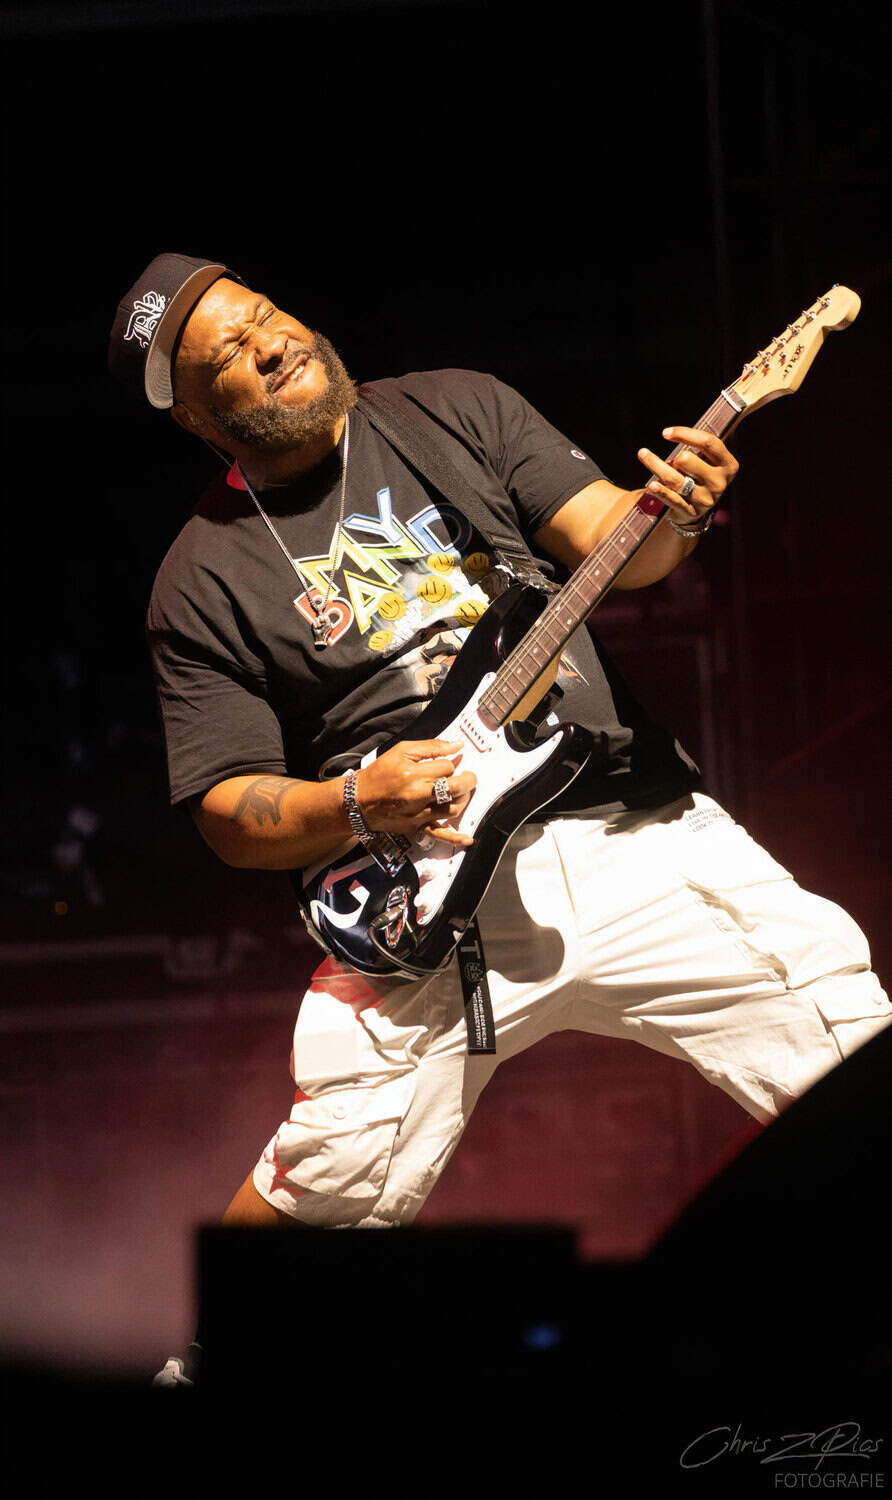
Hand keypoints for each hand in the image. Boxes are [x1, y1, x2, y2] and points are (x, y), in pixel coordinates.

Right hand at [354, 739, 476, 847]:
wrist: (358, 800)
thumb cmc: (378, 775)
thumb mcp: (401, 751)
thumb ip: (431, 747)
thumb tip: (456, 745)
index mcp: (413, 774)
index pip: (447, 767)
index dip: (450, 763)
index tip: (446, 763)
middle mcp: (417, 795)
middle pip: (455, 787)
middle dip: (467, 780)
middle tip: (468, 776)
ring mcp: (418, 813)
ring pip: (452, 808)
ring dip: (462, 799)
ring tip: (460, 792)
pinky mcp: (417, 826)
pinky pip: (439, 834)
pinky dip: (454, 837)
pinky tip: (467, 838)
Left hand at [637, 425, 738, 529]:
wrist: (698, 511)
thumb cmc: (700, 476)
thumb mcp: (707, 461)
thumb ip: (699, 447)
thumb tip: (673, 432)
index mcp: (728, 465)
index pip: (708, 443)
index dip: (685, 434)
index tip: (665, 433)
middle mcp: (719, 483)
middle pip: (687, 459)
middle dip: (675, 457)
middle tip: (670, 461)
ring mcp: (705, 499)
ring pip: (674, 479)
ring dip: (656, 465)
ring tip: (643, 454)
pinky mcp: (690, 512)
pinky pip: (671, 498)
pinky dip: (660, 491)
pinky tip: (651, 485)